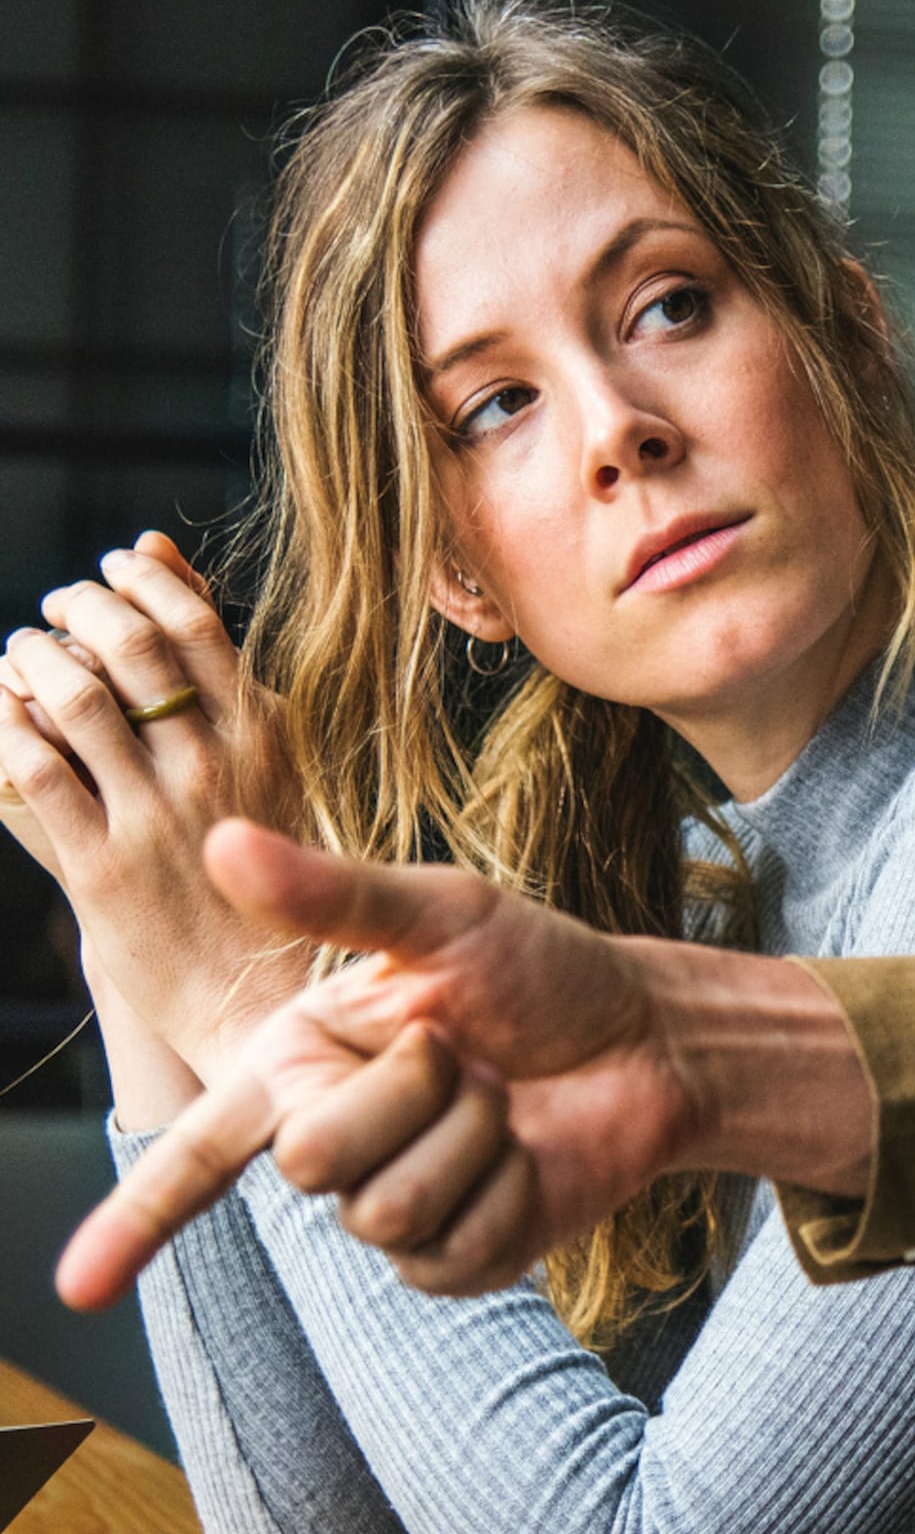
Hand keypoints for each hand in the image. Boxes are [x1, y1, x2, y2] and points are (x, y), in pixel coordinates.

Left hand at [0, 532, 304, 1070]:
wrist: (259, 986)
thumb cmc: (268, 863)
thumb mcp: (268, 755)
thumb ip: (215, 663)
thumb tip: (156, 547)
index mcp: (265, 734)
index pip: (194, 623)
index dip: (141, 580)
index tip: (114, 568)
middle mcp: (215, 766)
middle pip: (130, 648)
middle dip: (78, 609)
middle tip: (58, 607)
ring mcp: (158, 815)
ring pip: (75, 701)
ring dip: (31, 660)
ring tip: (23, 653)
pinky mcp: (102, 866)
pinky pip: (34, 772)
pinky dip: (2, 726)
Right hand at [55, 818, 874, 1309]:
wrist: (647, 1036)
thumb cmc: (545, 968)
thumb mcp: (445, 915)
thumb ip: (335, 894)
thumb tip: (224, 840)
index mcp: (304, 1060)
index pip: (199, 1150)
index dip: (134, 1219)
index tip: (71, 1289)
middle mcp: (334, 1138)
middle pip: (310, 1160)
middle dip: (411, 1090)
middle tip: (467, 1050)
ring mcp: (392, 1209)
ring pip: (385, 1209)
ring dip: (470, 1137)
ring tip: (504, 1096)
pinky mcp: (458, 1259)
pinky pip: (451, 1251)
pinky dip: (507, 1190)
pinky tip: (529, 1155)